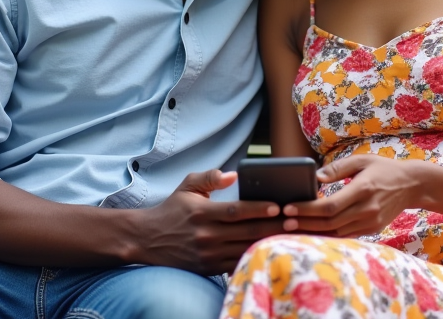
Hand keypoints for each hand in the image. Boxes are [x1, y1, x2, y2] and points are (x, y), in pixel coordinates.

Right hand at [138, 169, 284, 274]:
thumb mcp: (187, 185)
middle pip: (246, 231)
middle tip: (294, 221)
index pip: (236, 211)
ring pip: (245, 249)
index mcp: (202, 213)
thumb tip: (233, 175)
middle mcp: (206, 235)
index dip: (259, 208)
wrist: (148, 239)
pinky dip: (254, 257)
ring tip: (289, 236)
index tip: (278, 206)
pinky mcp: (209, 268)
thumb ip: (210, 177)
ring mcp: (208, 254)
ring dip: (268, 243)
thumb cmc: (172, 209)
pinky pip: (237, 263)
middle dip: (273, 226)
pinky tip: (270, 251)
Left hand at [282, 155, 421, 237]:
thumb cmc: (383, 169)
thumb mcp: (361, 160)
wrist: (411, 185)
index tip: (289, 208)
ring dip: (313, 231)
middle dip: (305, 222)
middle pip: (330, 222)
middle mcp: (367, 209)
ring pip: (336, 232)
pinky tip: (313, 231)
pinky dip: (328, 234)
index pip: (329, 206)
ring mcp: (370, 222)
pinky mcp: (372, 229)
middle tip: (284, 222)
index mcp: (362, 189)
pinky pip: (346, 235)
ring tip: (293, 228)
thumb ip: (337, 169)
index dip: (307, 209)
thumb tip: (315, 177)